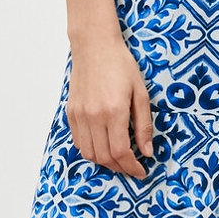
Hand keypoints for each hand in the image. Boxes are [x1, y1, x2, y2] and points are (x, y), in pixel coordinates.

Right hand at [68, 37, 155, 178]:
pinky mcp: (71, 112)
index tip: (141, 171)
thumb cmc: (120, 65)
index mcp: (114, 111)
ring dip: (105, 162)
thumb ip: (144, 125)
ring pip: (89, 153)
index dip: (132, 167)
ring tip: (119, 160)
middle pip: (104, 157)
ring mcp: (79, 115)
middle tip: (132, 168)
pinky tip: (103, 147)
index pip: (121, 152)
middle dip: (120, 168)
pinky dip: (91, 151)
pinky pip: (78, 142)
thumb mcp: (140, 93)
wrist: (94, 46)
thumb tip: (147, 151)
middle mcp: (93, 116)